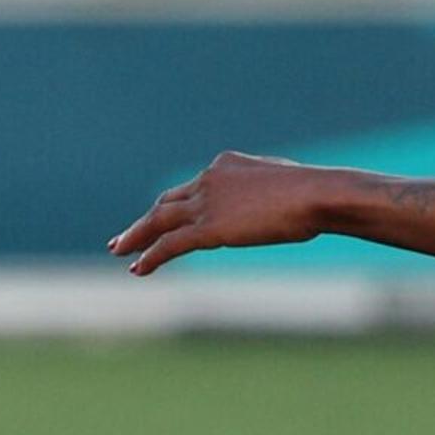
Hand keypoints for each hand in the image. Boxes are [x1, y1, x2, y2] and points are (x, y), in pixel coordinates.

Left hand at [109, 153, 332, 273]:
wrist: (316, 195)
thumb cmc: (314, 193)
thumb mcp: (286, 187)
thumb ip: (267, 194)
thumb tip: (280, 205)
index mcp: (225, 165)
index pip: (191, 188)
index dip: (173, 207)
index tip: (162, 219)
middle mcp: (209, 179)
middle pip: (166, 202)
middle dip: (144, 221)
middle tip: (124, 237)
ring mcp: (206, 203)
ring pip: (159, 222)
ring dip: (136, 237)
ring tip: (119, 251)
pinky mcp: (208, 228)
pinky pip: (169, 244)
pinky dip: (150, 256)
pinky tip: (138, 269)